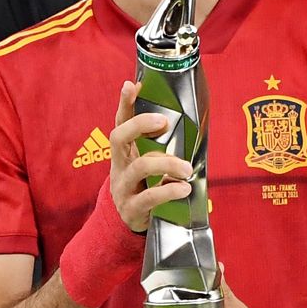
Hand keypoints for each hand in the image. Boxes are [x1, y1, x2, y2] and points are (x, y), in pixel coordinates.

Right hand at [109, 81, 193, 231]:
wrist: (127, 222)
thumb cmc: (143, 185)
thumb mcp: (146, 162)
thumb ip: (159, 146)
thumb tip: (186, 123)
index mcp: (124, 151)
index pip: (120, 121)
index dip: (124, 103)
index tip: (130, 85)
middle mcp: (119, 165)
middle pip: (119, 137)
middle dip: (140, 124)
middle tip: (163, 121)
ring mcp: (123, 186)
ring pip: (140, 166)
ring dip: (167, 163)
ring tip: (187, 168)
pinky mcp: (132, 208)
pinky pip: (149, 197)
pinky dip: (169, 190)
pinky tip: (183, 188)